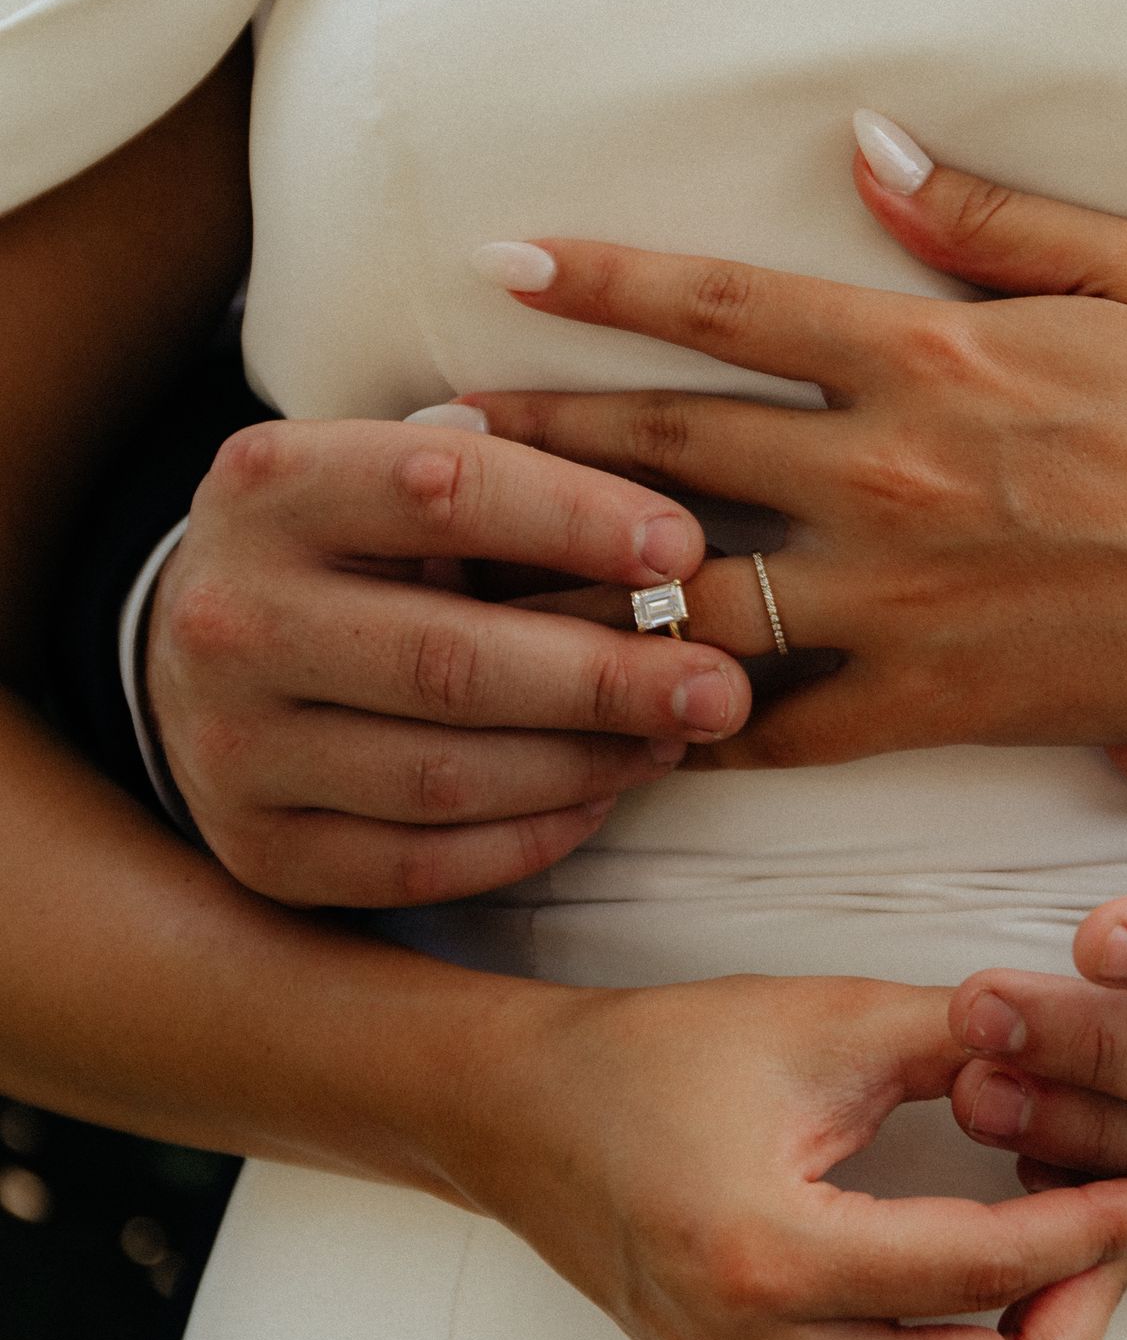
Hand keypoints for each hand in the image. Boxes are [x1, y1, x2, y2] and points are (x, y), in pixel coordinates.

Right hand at [147, 413, 753, 904]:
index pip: (441, 491)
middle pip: (450, 660)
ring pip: (446, 776)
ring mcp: (234, 746)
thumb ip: (503, 484)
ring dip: (585, 764)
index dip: (574, 520)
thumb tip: (671, 551)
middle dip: (606, 678)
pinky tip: (599, 797)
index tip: (683, 551)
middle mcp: (233, 617)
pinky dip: (531, 836)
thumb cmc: (346, 549)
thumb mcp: (386, 477)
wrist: (193, 653)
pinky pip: (424, 862)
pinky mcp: (263, 849)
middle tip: (720, 687)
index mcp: (270, 487)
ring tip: (674, 739)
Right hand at [443, 972, 1126, 1339]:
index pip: (989, 1271)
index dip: (1100, 1227)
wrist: (534, 1116)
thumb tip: (1083, 1051)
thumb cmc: (663, 1063)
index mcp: (775, 1256)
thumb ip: (964, 1035)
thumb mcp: (826, 1021)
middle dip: (1081, 1327)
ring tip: (1038, 1334)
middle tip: (1101, 1243)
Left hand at [466, 117, 1126, 765]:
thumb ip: (984, 214)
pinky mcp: (927, 699)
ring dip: (573, 588)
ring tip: (472, 585)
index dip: (602, 280)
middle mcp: (887, 470)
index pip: (724, 306)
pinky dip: (688, 728)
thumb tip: (864, 145)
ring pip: (690, 598)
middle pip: (666, 447)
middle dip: (532, 435)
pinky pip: (775, 727)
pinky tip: (610, 725)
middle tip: (423, 434)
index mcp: (927, 353)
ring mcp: (898, 594)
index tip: (501, 264)